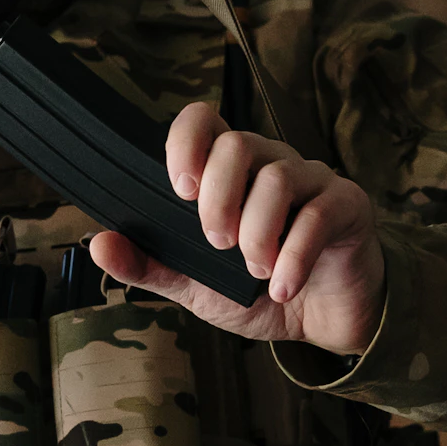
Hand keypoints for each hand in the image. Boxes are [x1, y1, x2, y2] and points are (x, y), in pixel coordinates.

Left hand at [90, 103, 384, 355]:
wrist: (321, 323)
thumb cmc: (257, 292)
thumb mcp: (196, 285)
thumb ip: (150, 265)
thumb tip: (99, 244)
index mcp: (230, 171)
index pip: (204, 122)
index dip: (186, 142)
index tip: (178, 190)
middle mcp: (270, 163)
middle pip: (238, 145)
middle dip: (218, 200)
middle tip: (218, 245)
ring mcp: (312, 179)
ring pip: (278, 177)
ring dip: (257, 232)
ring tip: (255, 271)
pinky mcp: (348, 205)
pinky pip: (318, 213)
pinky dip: (294, 255)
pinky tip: (283, 286)